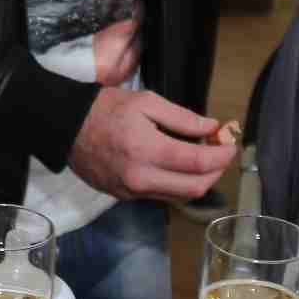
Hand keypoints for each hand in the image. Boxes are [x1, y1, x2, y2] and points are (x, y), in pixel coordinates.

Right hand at [65, 88, 237, 203]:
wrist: (66, 128)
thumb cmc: (106, 108)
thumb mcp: (146, 102)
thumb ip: (182, 118)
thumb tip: (212, 129)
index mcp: (147, 150)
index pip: (198, 163)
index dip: (222, 155)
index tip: (231, 144)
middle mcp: (141, 178)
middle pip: (194, 188)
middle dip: (216, 171)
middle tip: (221, 152)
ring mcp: (132, 191)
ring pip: (180, 196)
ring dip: (199, 179)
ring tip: (203, 157)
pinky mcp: (125, 197)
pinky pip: (161, 195)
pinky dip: (177, 182)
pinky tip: (178, 165)